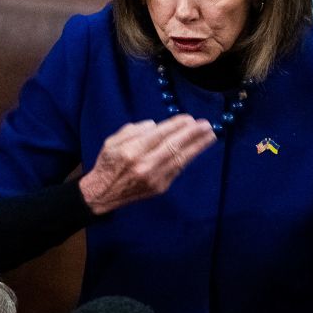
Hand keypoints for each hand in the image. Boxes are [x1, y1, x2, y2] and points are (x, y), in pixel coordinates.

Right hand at [78, 115, 216, 214]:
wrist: (102, 194)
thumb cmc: (108, 164)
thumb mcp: (112, 141)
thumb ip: (133, 130)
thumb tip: (156, 125)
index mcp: (131, 151)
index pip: (159, 134)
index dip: (176, 125)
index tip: (189, 118)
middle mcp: (144, 165)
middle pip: (173, 146)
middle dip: (192, 134)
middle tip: (206, 125)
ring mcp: (154, 179)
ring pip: (180, 159)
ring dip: (197, 147)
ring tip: (210, 136)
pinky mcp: (160, 188)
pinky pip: (177, 169)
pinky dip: (187, 158)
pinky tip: (195, 149)